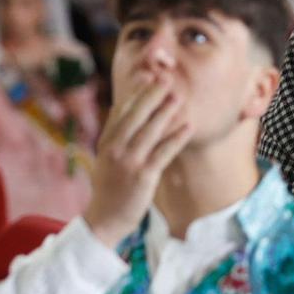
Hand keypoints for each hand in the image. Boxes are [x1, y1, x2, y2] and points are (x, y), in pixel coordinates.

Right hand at [83, 82, 190, 248]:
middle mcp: (114, 149)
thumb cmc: (110, 186)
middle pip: (135, 116)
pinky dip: (176, 138)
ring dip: (165, 112)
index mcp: (106, 142)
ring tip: (179, 96)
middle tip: (166, 78)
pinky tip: (188, 126)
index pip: (121, 111)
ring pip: (150, 132)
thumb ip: (116, 134)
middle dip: (151, 95)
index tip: (147, 74)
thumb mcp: (107, 157)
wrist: (104, 219)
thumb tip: (124, 108)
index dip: (134, 91)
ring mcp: (128, 162)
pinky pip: (163, 153)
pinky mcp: (143, 177)